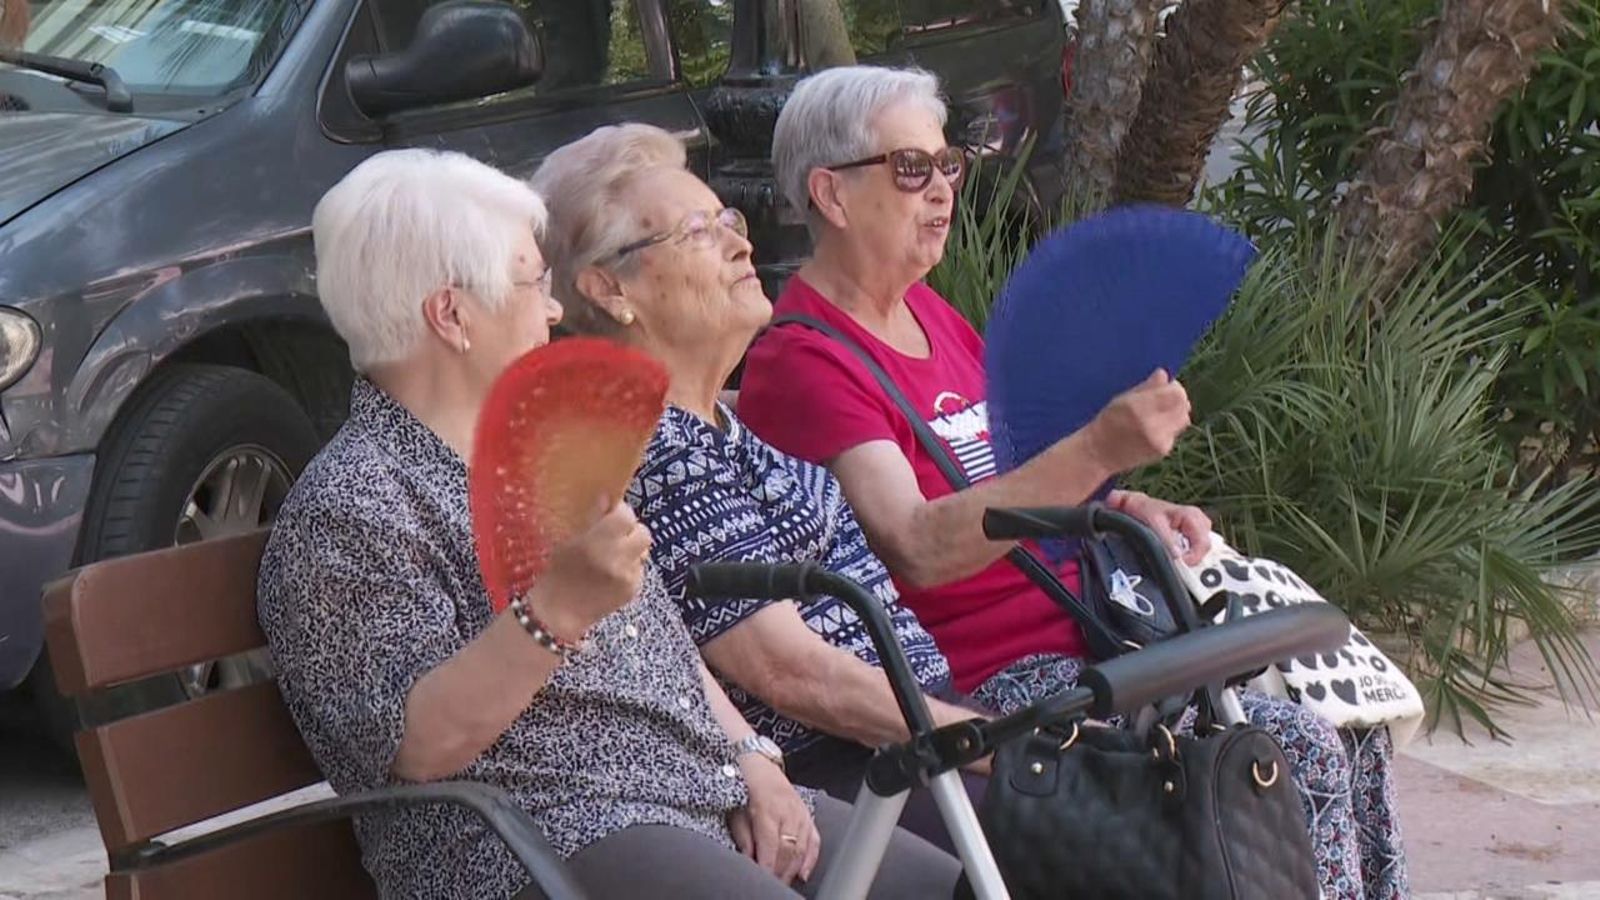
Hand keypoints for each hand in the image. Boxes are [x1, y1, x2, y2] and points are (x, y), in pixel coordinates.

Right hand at [525, 499, 650, 641]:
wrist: (559, 613)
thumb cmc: (557, 574)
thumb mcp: (569, 541)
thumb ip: (592, 519)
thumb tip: (607, 498)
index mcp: (599, 542)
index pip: (626, 515)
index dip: (620, 512)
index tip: (611, 513)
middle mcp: (618, 559)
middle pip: (643, 532)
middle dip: (631, 530)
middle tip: (616, 534)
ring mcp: (629, 576)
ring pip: (642, 551)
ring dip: (631, 548)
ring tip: (612, 555)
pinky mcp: (633, 590)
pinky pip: (638, 569)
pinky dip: (629, 567)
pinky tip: (611, 574)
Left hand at [727, 755, 820, 884]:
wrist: (759, 765)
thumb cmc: (744, 788)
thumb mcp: (735, 812)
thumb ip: (744, 838)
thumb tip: (750, 861)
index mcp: (767, 809)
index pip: (770, 847)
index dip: (768, 868)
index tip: (763, 881)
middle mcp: (787, 812)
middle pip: (788, 851)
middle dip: (780, 873)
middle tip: (772, 887)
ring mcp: (800, 813)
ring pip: (802, 849)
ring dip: (793, 870)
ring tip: (784, 884)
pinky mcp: (808, 815)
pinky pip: (814, 840)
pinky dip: (811, 859)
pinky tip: (804, 874)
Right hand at [1083, 369, 1191, 472]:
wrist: (1099, 454)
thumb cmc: (1107, 423)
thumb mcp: (1121, 399)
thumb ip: (1145, 387)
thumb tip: (1163, 374)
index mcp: (1138, 408)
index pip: (1176, 394)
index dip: (1175, 387)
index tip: (1167, 386)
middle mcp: (1151, 425)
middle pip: (1184, 405)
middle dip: (1178, 398)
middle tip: (1166, 398)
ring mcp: (1159, 441)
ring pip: (1184, 419)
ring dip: (1176, 412)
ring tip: (1161, 413)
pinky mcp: (1162, 451)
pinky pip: (1176, 432)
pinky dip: (1170, 426)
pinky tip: (1155, 428)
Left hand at [1110, 490, 1210, 564]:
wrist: (1139, 505)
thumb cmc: (1146, 510)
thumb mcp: (1154, 524)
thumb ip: (1167, 540)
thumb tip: (1178, 556)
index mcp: (1192, 516)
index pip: (1204, 544)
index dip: (1194, 559)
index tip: (1180, 565)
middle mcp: (1199, 521)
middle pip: (1205, 548)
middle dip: (1192, 558)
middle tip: (1176, 563)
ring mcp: (1198, 527)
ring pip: (1202, 550)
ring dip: (1189, 556)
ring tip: (1173, 554)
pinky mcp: (1194, 533)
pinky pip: (1196, 549)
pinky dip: (1187, 554)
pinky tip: (1176, 552)